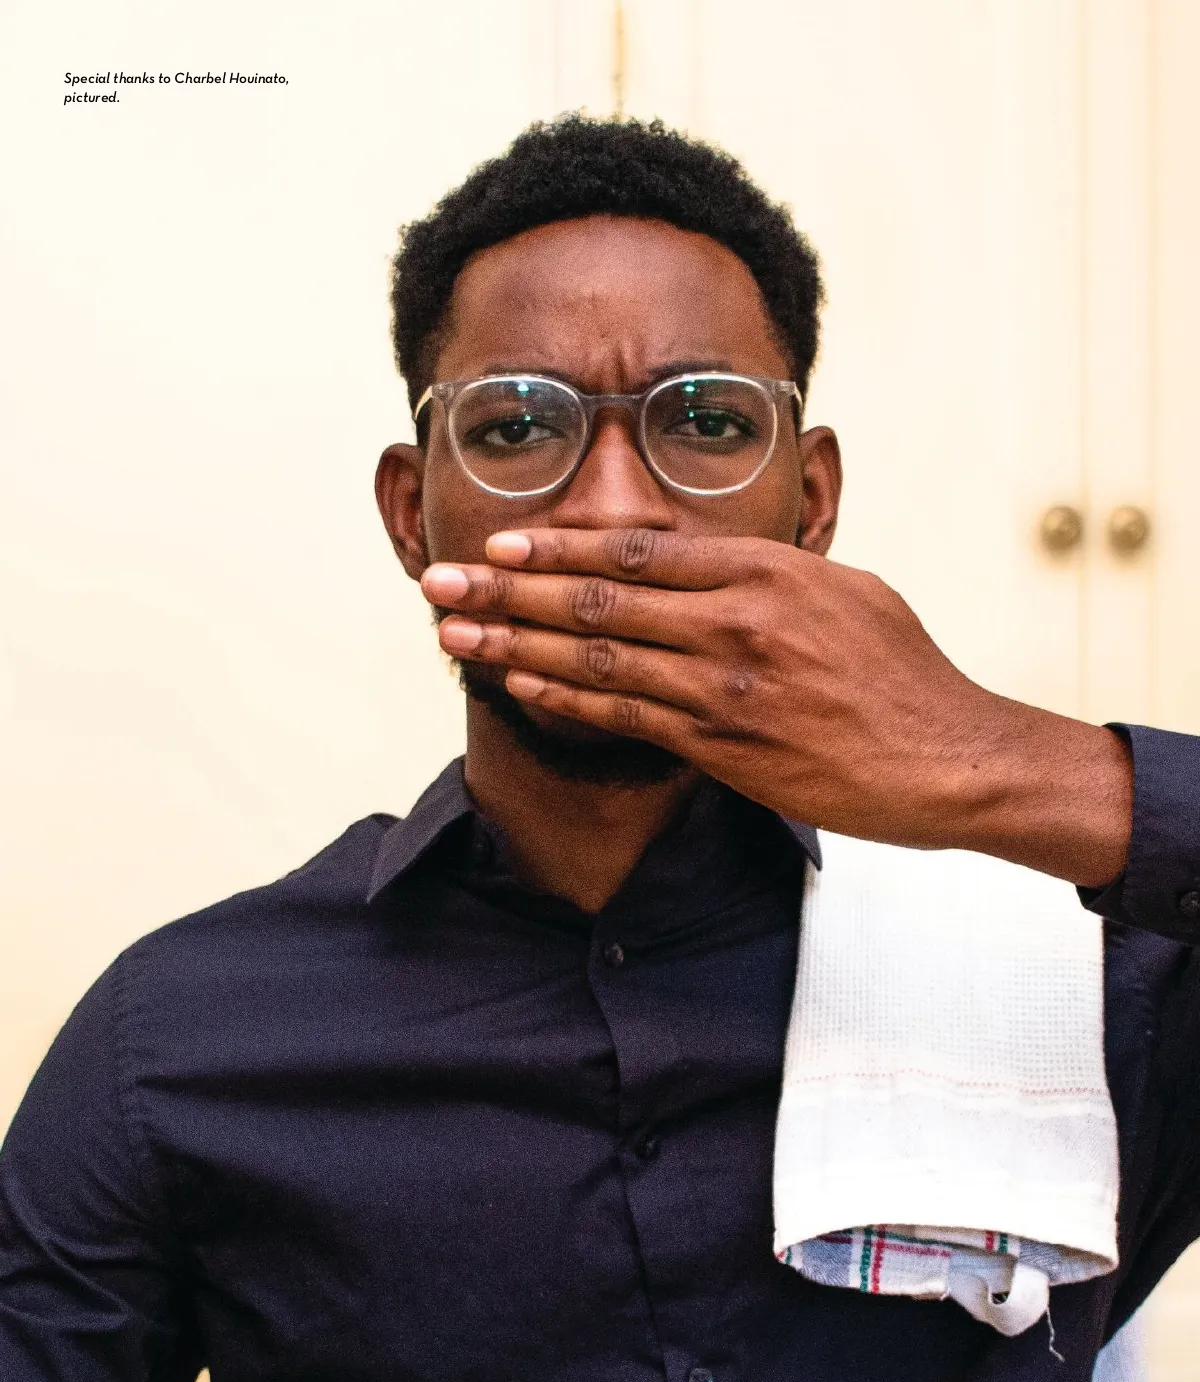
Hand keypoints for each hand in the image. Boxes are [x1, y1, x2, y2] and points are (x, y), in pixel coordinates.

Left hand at [420, 527, 1132, 883]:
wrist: (950, 760)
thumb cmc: (904, 674)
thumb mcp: (849, 592)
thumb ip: (772, 573)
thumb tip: (716, 564)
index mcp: (768, 572)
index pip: (639, 550)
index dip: (558, 546)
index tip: (499, 544)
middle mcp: (738, 622)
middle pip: (598, 598)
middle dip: (506, 590)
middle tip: (437, 582)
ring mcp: (727, 687)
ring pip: (597, 658)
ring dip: (513, 642)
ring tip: (451, 634)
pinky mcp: (724, 747)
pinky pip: (626, 718)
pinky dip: (564, 699)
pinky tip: (516, 684)